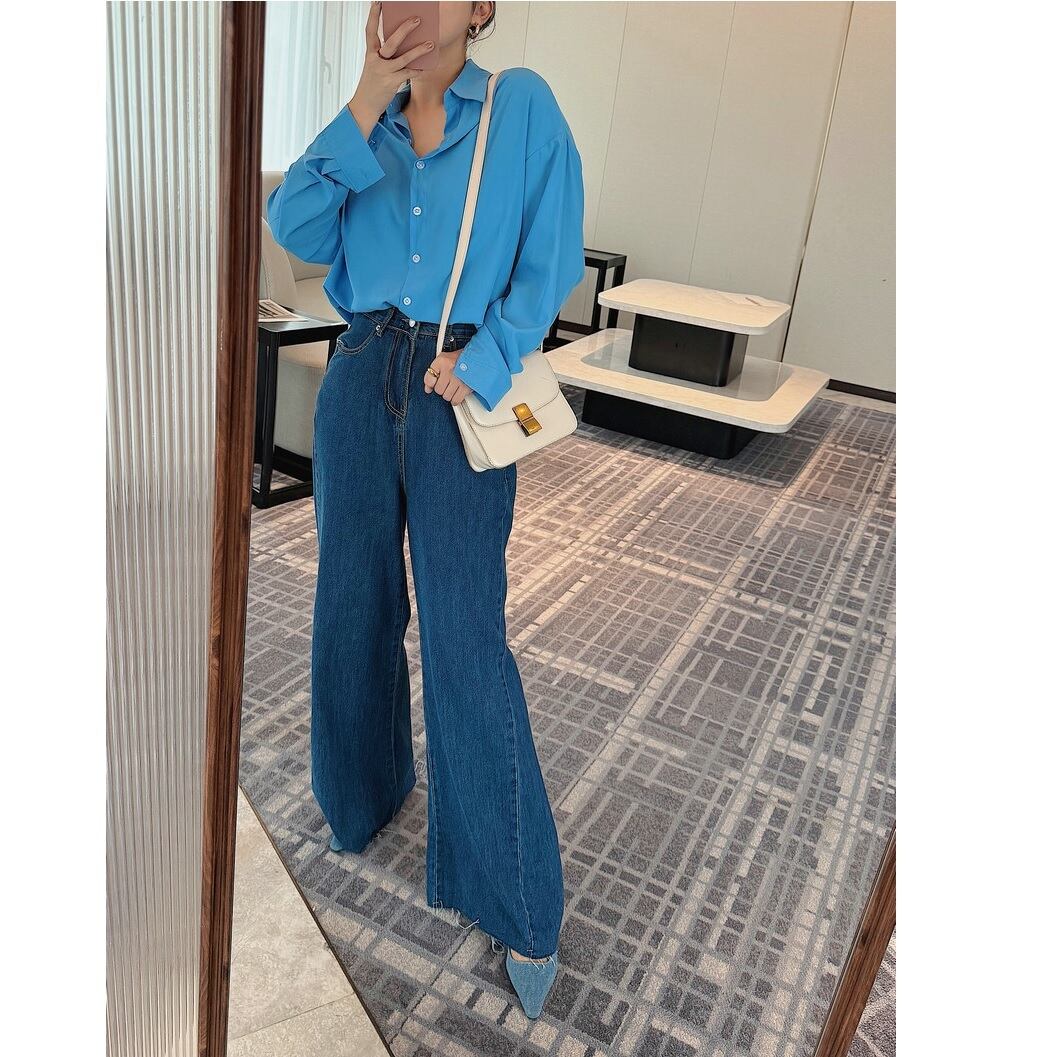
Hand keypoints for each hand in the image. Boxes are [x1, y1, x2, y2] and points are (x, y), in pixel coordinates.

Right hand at [346, 2, 434, 137]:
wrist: (364, 106)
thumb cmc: (371, 85)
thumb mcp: (373, 67)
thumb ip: (384, 56)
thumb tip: (402, 46)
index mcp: (370, 53)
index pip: (370, 30)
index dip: (374, 16)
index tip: (378, 2)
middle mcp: (376, 60)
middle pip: (392, 41)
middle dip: (405, 29)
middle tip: (417, 19)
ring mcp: (384, 72)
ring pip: (404, 58)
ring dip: (419, 50)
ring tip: (431, 43)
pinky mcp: (392, 83)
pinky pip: (408, 74)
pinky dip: (418, 70)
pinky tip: (426, 67)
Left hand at [423, 350, 472, 405]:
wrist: (479, 358)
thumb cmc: (462, 358)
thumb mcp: (445, 358)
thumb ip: (433, 373)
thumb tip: (427, 389)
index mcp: (442, 361)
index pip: (429, 379)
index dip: (431, 384)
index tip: (434, 383)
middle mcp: (449, 370)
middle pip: (438, 390)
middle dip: (442, 388)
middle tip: (448, 383)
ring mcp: (457, 379)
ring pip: (446, 396)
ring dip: (449, 394)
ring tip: (454, 387)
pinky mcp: (466, 387)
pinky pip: (455, 400)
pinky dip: (455, 399)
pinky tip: (457, 393)